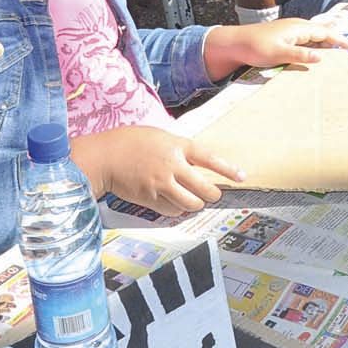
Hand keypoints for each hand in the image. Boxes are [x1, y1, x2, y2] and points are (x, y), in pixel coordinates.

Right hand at [72, 126, 243, 216]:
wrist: (106, 156)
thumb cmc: (132, 142)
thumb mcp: (162, 137)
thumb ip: (180, 150)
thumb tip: (197, 164)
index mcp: (178, 147)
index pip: (210, 159)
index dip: (228, 170)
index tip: (241, 177)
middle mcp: (172, 166)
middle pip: (205, 189)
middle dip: (213, 195)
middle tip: (213, 194)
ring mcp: (161, 184)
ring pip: (191, 204)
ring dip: (196, 204)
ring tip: (194, 199)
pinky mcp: (150, 199)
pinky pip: (172, 210)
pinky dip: (178, 209)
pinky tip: (176, 203)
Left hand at [202, 17, 347, 80]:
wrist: (234, 44)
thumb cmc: (255, 47)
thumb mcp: (279, 54)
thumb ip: (301, 55)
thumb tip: (321, 57)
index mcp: (298, 28)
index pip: (325, 33)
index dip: (339, 40)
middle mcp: (296, 27)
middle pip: (321, 34)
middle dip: (334, 42)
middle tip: (346, 53)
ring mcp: (289, 31)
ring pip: (312, 38)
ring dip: (323, 46)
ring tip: (333, 57)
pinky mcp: (283, 37)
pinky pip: (304, 41)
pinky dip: (312, 48)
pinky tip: (312, 57)